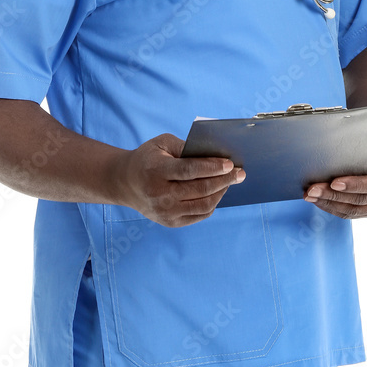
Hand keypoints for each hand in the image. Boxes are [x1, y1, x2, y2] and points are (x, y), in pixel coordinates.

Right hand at [115, 133, 244, 226]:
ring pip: (203, 205)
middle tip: (240, 173)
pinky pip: (199, 215)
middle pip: (200, 189)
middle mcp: (160, 195)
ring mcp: (166, 212)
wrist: (126, 183)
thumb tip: (213, 154)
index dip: (212, 167)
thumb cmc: (148, 158)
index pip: (190, 170)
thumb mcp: (162, 143)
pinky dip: (212, 203)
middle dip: (224, 180)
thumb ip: (186, 147)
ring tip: (231, 182)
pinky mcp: (170, 222)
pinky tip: (218, 192)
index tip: (230, 163)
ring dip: (221, 192)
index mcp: (157, 171)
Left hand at [303, 138, 366, 218]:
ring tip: (311, 197)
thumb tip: (330, 152)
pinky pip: (353, 214)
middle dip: (332, 195)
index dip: (353, 185)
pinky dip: (334, 208)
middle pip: (360, 199)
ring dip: (329, 204)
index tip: (334, 183)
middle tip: (313, 190)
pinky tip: (320, 202)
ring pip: (354, 211)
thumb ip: (357, 150)